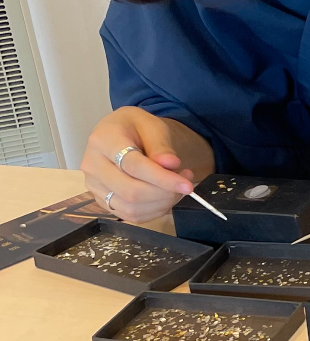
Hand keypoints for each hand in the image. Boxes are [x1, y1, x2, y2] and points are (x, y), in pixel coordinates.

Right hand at [81, 107, 205, 222]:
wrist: (118, 132)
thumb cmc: (135, 126)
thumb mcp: (152, 125)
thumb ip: (161, 145)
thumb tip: (171, 164)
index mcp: (102, 141)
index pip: (134, 166)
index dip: (163, 178)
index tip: (187, 184)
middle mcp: (92, 166)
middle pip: (131, 191)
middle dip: (165, 193)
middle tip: (186, 184)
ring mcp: (94, 186)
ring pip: (130, 207)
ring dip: (161, 204)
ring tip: (177, 189)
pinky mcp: (101, 200)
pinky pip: (129, 215)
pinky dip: (153, 211)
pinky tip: (165, 198)